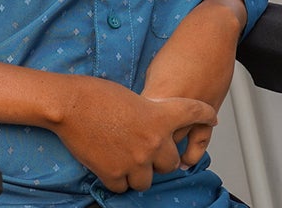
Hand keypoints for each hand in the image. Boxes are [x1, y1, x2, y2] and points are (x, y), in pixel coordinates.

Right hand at [50, 77, 216, 193]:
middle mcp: (153, 142)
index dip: (206, 115)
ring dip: (139, 173)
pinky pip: (123, 187)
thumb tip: (150, 128)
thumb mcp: (132, 98)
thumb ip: (149, 115)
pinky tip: (108, 166)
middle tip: (145, 151)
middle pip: (171, 163)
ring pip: (147, 180)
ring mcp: (135, 161)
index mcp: (160, 117)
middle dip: (159, 159)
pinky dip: (118, 180)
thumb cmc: (94, 95)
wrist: (69, 105)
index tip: (212, 118)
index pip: (194, 114)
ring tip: (124, 160)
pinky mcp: (114, 174)